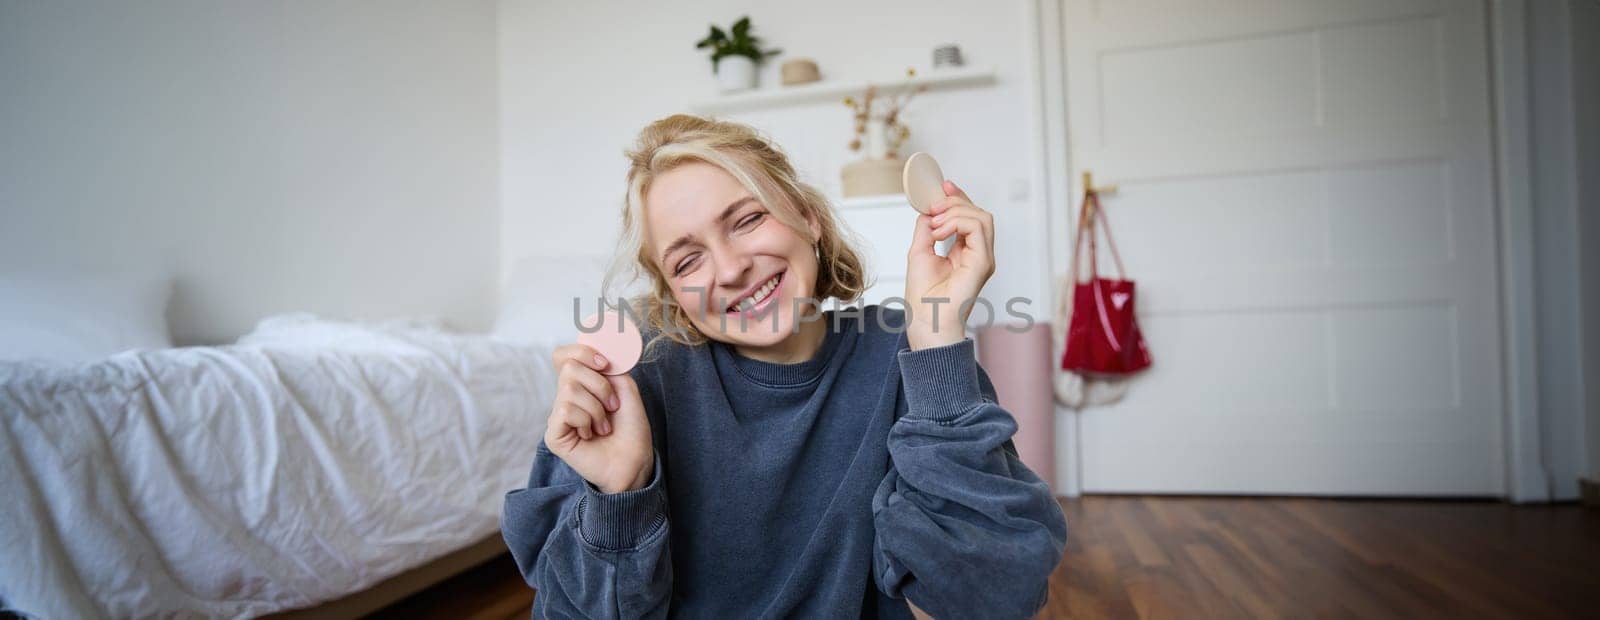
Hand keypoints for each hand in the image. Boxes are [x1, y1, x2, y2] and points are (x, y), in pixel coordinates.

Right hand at [545, 343, 653, 493]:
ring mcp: (557, 416)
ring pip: (569, 390)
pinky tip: (591, 435)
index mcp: (581, 384)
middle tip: (612, 406)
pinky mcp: (554, 434)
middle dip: (599, 385)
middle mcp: (565, 398)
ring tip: (604, 425)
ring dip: (596, 408)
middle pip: (568, 368)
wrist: (635, 459)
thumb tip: (595, 352)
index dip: (581, 352)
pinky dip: (586, 420)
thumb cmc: (631, 428)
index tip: (605, 363)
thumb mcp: (625, 389)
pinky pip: (565, 411)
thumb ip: (609, 367)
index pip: (562, 355)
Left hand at [905, 180, 994, 350]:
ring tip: (935, 225)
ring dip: (955, 212)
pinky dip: (956, 222)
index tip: (943, 185)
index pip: (970, 217)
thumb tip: (929, 209)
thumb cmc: (923, 296)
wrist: (925, 320)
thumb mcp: (919, 251)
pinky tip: (939, 233)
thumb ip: (927, 228)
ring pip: (982, 216)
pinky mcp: (983, 262)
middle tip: (933, 209)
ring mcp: (984, 258)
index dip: (959, 198)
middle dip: (955, 202)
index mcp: (967, 252)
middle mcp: (979, 254)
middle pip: (979, 212)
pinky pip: (977, 228)